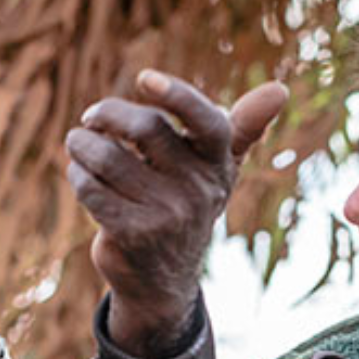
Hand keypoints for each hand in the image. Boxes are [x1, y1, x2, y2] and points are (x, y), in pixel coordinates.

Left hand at [65, 70, 286, 355]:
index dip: (178, 96)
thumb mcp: (219, 167)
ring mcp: (165, 216)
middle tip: (91, 118)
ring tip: (78, 142)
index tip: (145, 79)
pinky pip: (91, 189)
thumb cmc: (188, 203)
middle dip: (108, 115)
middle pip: (146, 128)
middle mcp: (198, 190)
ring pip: (108, 157)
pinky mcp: (132, 236)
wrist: (163, 280)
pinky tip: (80, 173)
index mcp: (219, 164)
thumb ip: (244, 125)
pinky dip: (77, 174)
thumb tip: (281, 89)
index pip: (209, 123)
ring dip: (82, 144)